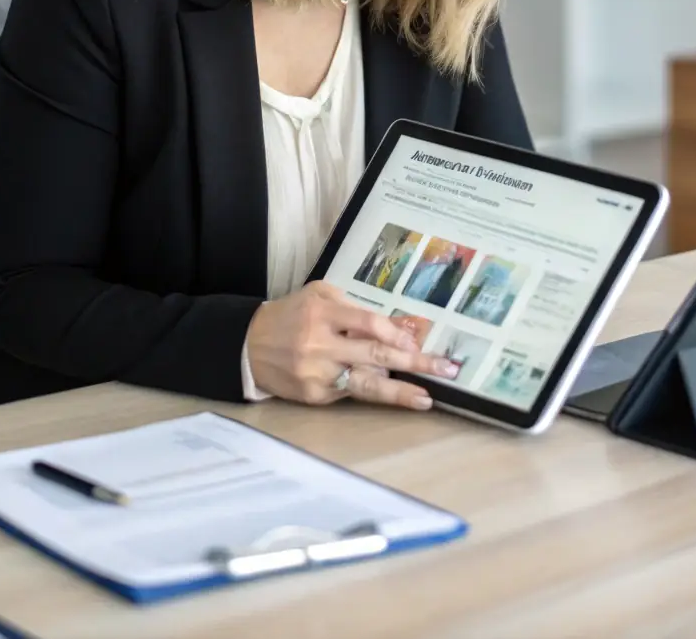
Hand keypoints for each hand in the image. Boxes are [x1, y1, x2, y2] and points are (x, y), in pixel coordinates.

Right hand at [244, 281, 458, 410]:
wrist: (250, 345)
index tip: (416, 341)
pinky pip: (350, 392)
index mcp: (322, 312)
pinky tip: (396, 394)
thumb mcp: (320, 297)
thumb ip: (356, 309)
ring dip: (400, 393)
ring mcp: (317, 373)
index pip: (367, 323)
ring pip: (365, 384)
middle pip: (374, 355)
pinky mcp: (314, 395)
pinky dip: (373, 392)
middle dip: (413, 362)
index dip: (394, 333)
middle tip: (445, 368)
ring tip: (427, 398)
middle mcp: (320, 344)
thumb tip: (399, 328)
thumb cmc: (292, 314)